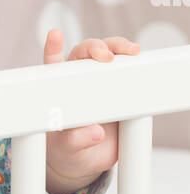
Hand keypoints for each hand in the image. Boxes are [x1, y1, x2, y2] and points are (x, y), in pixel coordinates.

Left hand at [43, 29, 140, 193]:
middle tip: (107, 57)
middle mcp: (78, 80)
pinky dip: (134, 63)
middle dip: (96, 48)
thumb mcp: (67, 149)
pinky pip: (127, 71)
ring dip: (119, 48)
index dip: (53, 49)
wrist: (87, 159)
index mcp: (58, 90)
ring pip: (108, 54)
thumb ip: (76, 140)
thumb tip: (94, 132)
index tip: (55, 35)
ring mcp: (100, 82)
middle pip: (85, 53)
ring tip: (132, 52)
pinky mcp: (120, 88)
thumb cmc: (67, 149)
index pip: (53, 65)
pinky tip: (140, 60)